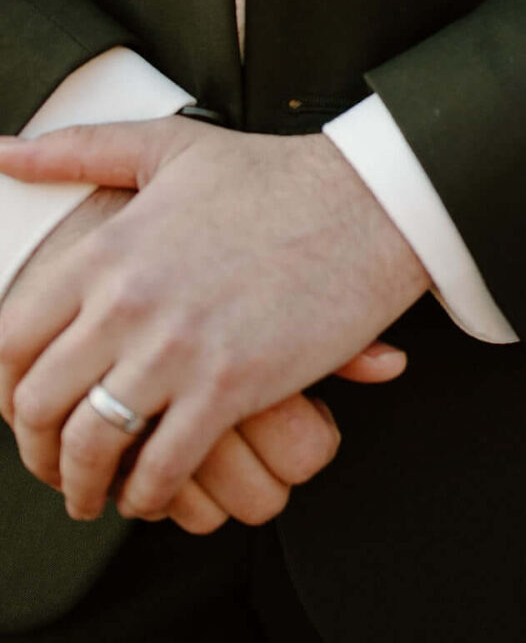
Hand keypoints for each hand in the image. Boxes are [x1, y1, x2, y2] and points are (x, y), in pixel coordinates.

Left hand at [0, 119, 427, 522]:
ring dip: (83, 484)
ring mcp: (177, 349)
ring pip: (94, 444)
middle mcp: (127, 303)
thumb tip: (4, 152)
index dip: (5, 388)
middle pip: (41, 402)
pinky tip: (152, 496)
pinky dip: (149, 494)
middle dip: (36, 450)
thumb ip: (79, 150)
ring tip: (92, 496)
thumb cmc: (278, 174)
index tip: (21, 407)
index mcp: (106, 250)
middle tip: (51, 465)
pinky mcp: (231, 386)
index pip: (10, 339)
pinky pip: (165, 465)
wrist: (372, 202)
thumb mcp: (168, 146)